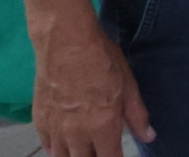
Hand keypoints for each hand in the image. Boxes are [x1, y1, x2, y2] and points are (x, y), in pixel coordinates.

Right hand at [31, 16, 153, 156]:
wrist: (66, 43)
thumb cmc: (103, 60)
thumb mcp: (128, 86)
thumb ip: (137, 115)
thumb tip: (149, 136)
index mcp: (103, 127)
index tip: (119, 154)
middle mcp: (77, 134)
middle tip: (103, 148)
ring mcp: (55, 129)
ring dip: (75, 156)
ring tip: (84, 149)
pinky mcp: (39, 120)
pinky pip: (46, 146)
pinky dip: (55, 148)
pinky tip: (62, 144)